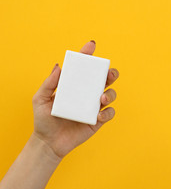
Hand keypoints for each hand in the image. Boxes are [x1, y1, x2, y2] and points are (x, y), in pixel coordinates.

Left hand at [32, 41, 118, 158]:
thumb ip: (49, 83)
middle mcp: (87, 94)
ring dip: (111, 93)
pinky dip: (108, 112)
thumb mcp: (40, 99)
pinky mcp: (98, 120)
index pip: (83, 68)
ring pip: (111, 94)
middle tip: (109, 74)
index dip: (88, 55)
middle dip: (110, 73)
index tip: (91, 45)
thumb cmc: (44, 119)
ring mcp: (94, 106)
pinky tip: (99, 115)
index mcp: (74, 86)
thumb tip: (59, 66)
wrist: (49, 143)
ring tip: (102, 98)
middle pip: (104, 79)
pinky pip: (110, 113)